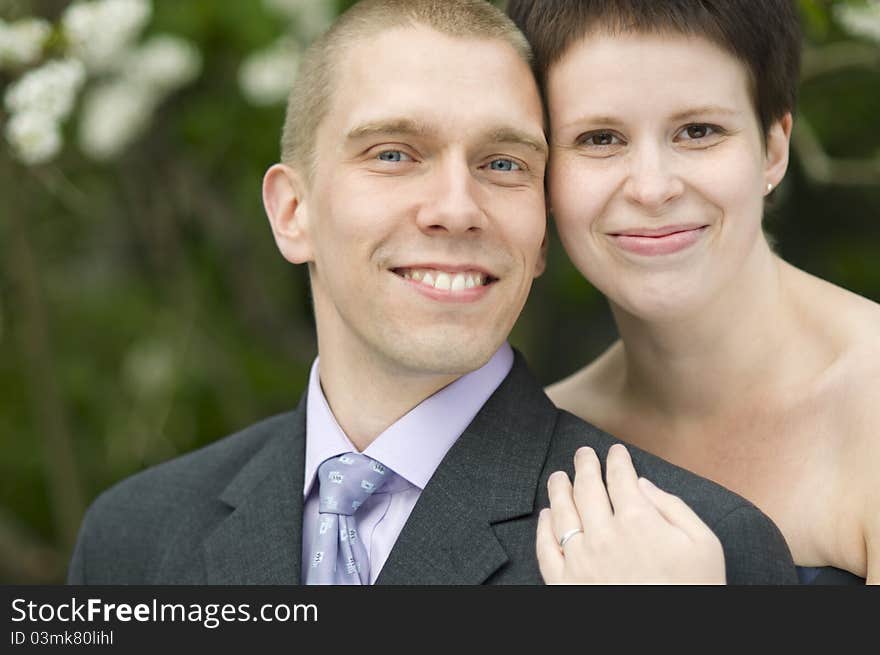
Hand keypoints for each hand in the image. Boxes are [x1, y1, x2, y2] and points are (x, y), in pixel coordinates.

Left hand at [537, 443, 725, 583]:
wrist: (673, 642)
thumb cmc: (696, 590)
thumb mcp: (703, 544)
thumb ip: (673, 508)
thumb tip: (643, 485)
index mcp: (638, 521)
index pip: (621, 478)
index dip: (617, 460)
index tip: (615, 451)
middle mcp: (604, 535)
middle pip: (587, 489)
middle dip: (585, 465)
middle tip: (583, 454)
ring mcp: (580, 560)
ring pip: (562, 513)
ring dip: (559, 489)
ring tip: (559, 476)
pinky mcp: (565, 584)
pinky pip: (547, 549)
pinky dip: (544, 528)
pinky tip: (546, 516)